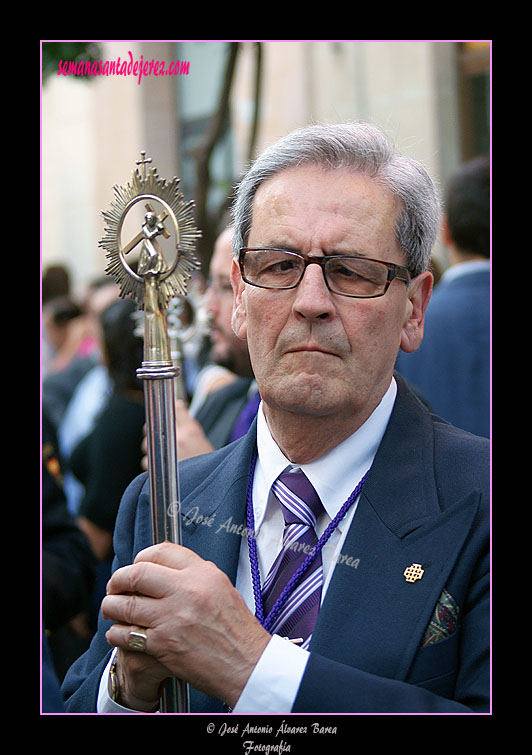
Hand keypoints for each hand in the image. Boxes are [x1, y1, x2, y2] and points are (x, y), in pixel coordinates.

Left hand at [102, 542, 270, 708]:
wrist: (246, 663)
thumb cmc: (237, 629)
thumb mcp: (222, 588)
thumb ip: (196, 575)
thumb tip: (168, 568)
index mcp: (202, 573)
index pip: (161, 551)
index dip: (141, 557)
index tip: (135, 565)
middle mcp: (186, 591)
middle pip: (137, 573)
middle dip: (119, 579)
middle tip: (114, 586)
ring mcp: (172, 617)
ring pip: (126, 604)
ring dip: (111, 606)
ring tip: (109, 607)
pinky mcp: (162, 644)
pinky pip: (126, 634)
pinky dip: (115, 633)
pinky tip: (117, 632)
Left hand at [140, 403, 213, 469]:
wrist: (212, 490)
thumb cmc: (208, 467)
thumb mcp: (203, 442)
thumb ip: (188, 427)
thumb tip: (175, 406)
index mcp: (192, 430)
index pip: (175, 408)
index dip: (168, 408)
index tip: (165, 412)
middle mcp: (179, 438)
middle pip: (153, 425)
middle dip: (152, 430)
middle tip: (156, 436)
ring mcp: (167, 453)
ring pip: (146, 444)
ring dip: (150, 449)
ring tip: (162, 457)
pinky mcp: (158, 469)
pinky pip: (145, 461)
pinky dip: (150, 465)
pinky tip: (161, 469)